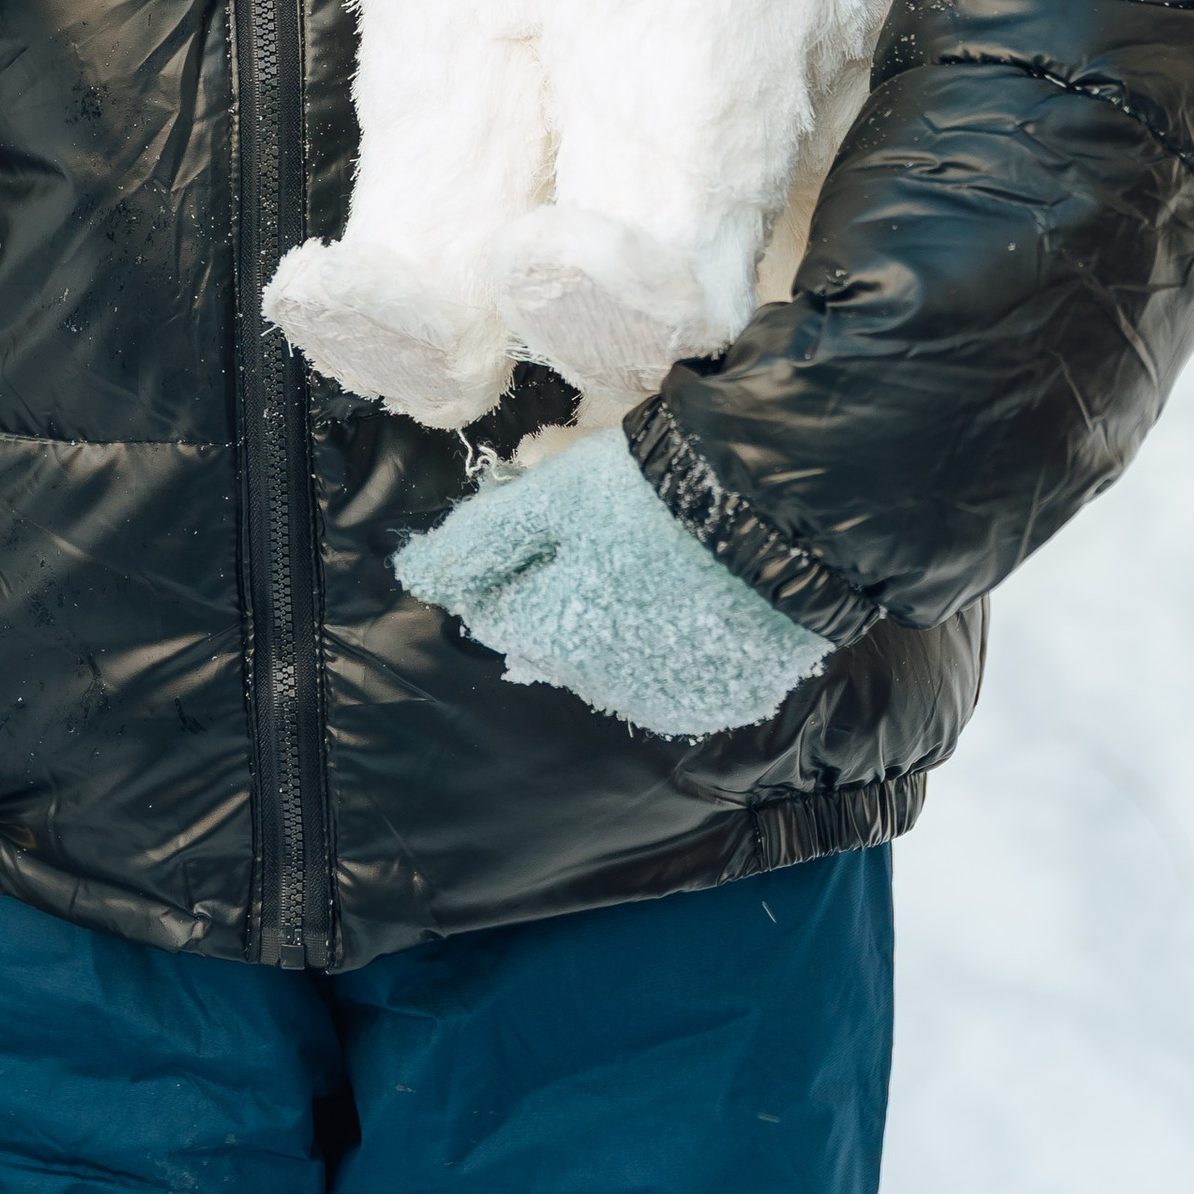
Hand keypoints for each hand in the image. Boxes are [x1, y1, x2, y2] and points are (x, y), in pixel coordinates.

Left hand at [396, 427, 831, 737]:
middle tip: (609, 531)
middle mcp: (604, 689)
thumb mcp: (551, 496)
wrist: (783, 510)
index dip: (516, 556)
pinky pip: (681, 674)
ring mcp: (672, 702)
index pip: (496, 608)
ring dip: (619, 622)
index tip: (554, 515)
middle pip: (557, 638)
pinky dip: (679, 641)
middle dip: (564, 592)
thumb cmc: (652, 491)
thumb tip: (410, 577)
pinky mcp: (729, 697)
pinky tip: (698, 594)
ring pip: (616, 661)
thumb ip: (477, 541)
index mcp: (553, 639)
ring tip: (657, 558)